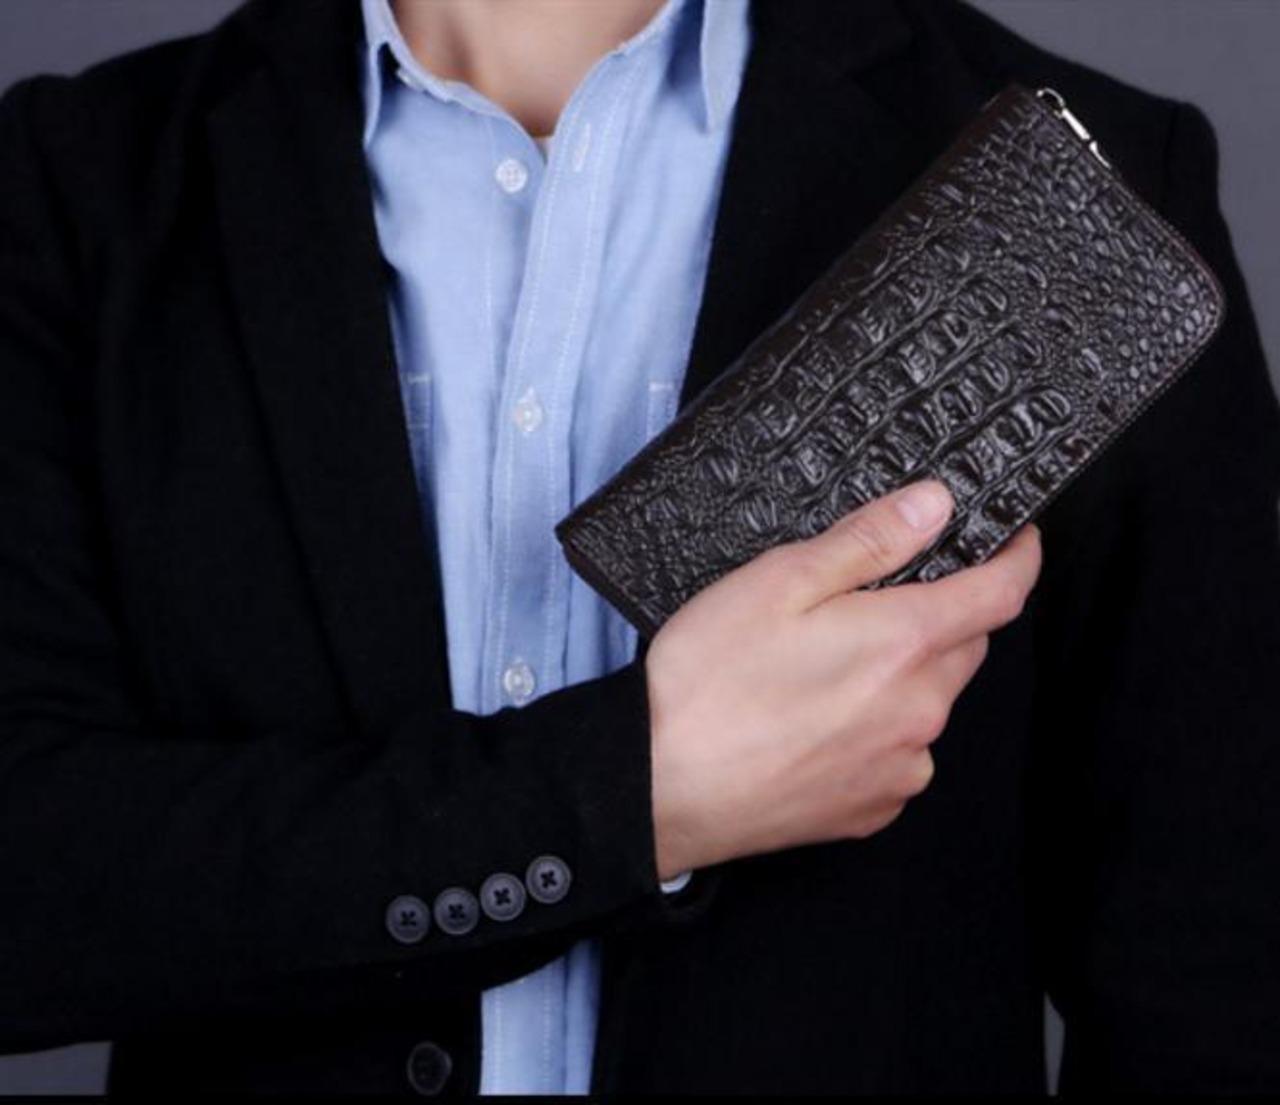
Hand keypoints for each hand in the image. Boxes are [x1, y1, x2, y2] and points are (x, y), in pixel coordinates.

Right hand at [645, 479, 1042, 878]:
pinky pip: (899, 757)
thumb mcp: (779, 581)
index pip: (1002, 594)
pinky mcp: (872, 810)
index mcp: (905, 644)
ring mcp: (900, 768)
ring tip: (824, 672)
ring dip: (904, 678)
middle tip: (874, 602)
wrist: (658, 787)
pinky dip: (878, 732)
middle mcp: (921, 712)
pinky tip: (816, 726)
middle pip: (965, 647)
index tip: (1016, 538)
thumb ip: (869, 542)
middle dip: (942, 616)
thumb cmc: (709, 678)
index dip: (1018, 558)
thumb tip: (938, 505)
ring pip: (930, 704)